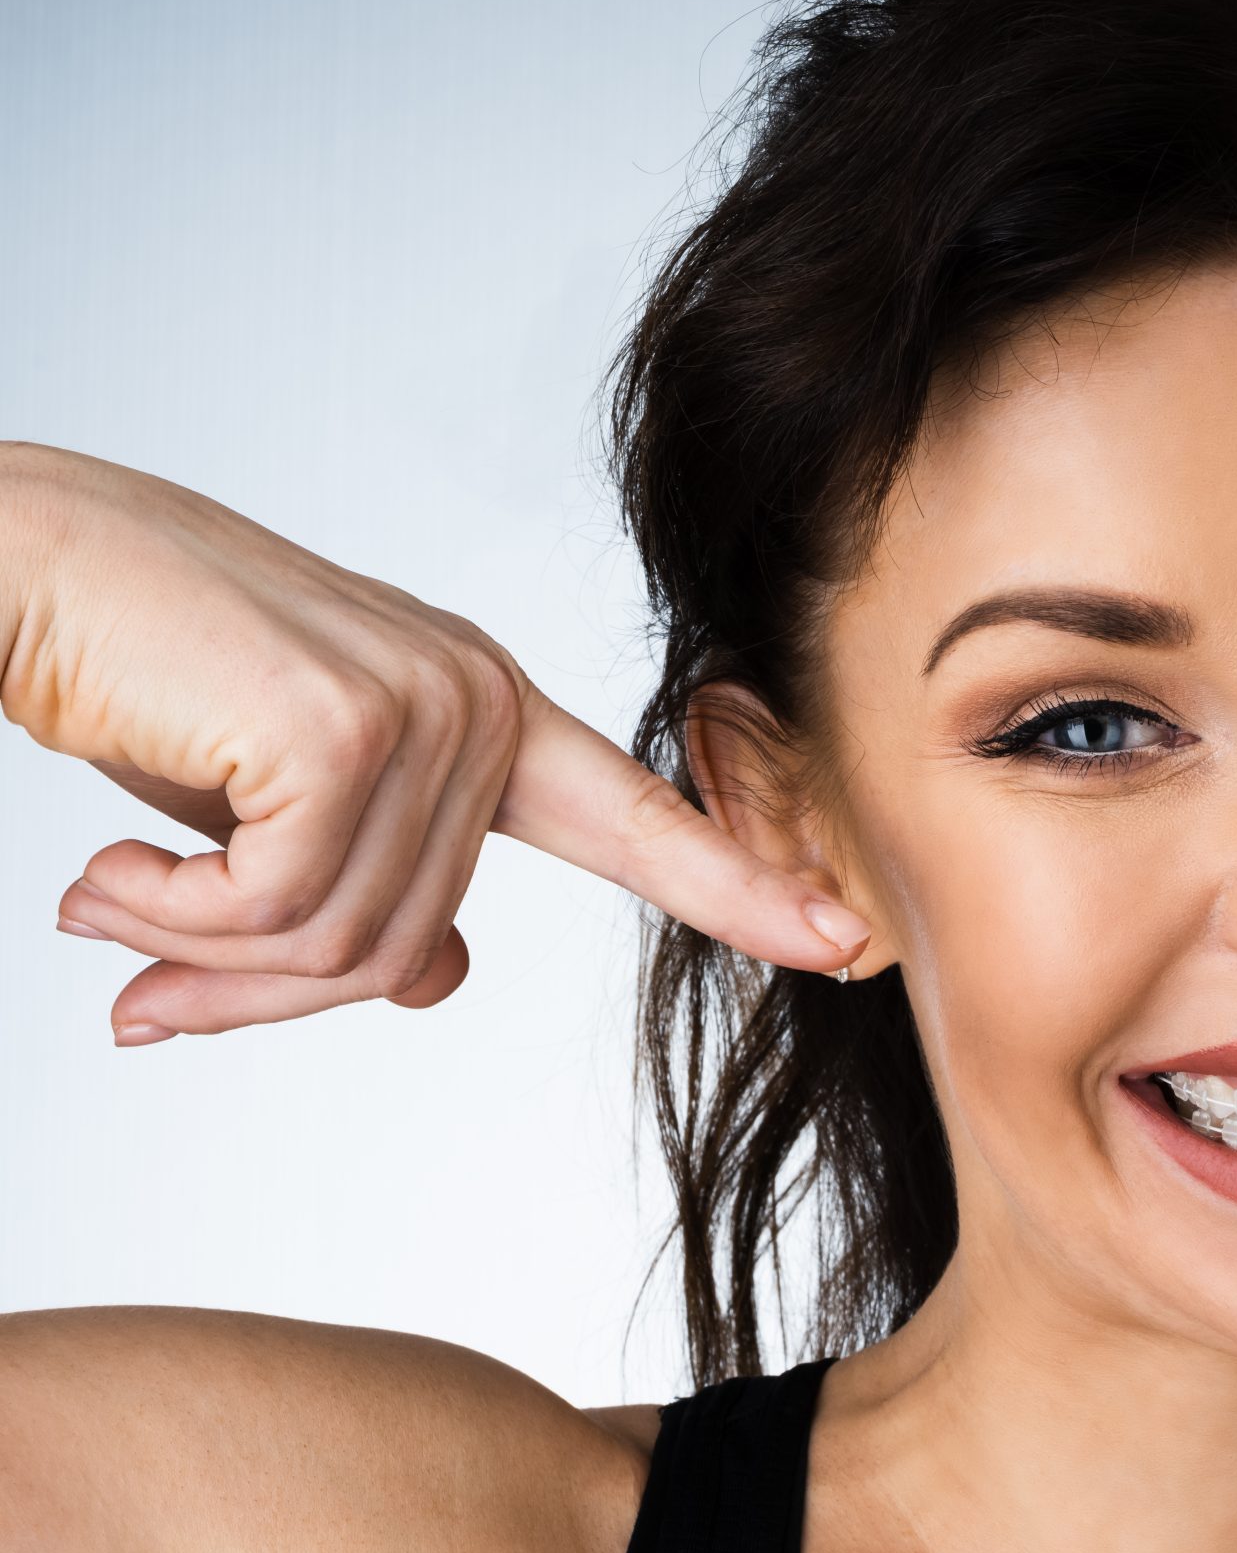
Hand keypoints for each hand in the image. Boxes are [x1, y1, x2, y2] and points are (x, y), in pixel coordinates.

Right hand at [1, 444, 869, 1039]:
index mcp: (483, 710)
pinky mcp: (346, 729)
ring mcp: (424, 706)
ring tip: (115, 900)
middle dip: (259, 987)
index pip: (634, 814)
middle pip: (407, 946)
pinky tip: (103, 872)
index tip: (839, 938)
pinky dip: (169, 920)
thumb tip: (443, 979)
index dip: (734, 886)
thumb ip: (369, 881)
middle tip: (145, 977)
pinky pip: (277, 917)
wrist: (9, 565)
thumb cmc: (137, 677)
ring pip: (346, 949)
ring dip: (202, 958)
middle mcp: (477, 699)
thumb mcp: (271, 807)